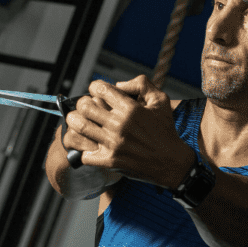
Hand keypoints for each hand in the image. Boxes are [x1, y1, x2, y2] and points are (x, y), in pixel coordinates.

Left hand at [63, 75, 193, 188]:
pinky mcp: (110, 161)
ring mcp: (113, 144)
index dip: (95, 87)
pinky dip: (82, 149)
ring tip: (80, 122)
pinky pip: (83, 153)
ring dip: (76, 122)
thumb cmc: (165, 130)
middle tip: (86, 107)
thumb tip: (117, 84)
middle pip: (84, 106)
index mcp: (130, 108)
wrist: (171, 163)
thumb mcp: (160, 100)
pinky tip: (88, 145)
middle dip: (83, 103)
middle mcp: (119, 125)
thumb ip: (141, 84)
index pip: (99, 89)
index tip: (97, 92)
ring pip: (79, 126)